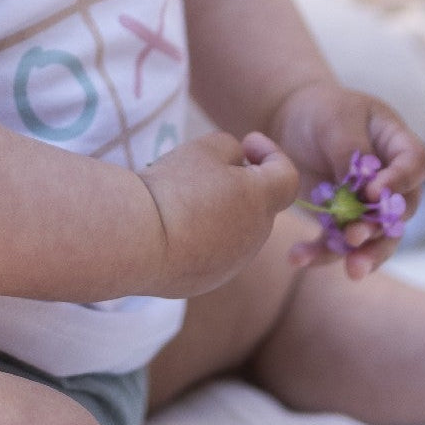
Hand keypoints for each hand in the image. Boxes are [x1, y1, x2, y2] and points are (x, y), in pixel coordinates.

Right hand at [138, 131, 299, 298]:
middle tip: (203, 169)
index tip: (246, 143)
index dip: (271, 154)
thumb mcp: (205, 148)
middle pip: (258, 203)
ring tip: (179, 200)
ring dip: (219, 212)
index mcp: (261, 201)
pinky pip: (212, 252)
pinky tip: (169, 228)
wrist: (137, 242)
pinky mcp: (207, 281)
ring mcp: (232, 264)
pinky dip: (200, 238)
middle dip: (240, 183)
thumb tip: (236, 163)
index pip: (287, 176)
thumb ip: (230, 149)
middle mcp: (255, 237)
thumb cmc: (174, 188)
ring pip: (235, 229)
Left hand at [270, 80, 424, 278]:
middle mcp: (391, 180)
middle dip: (380, 229)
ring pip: (377, 238)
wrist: (292, 121)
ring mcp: (369, 205)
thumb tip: (363, 192)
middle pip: (400, 211)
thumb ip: (352, 151)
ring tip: (350, 270)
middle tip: (355, 238)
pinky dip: (320, 253)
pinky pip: (337, 243)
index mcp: (398, 144)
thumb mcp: (336, 120)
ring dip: (364, 255)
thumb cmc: (321, 111)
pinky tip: (298, 258)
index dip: (399, 182)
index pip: (414, 165)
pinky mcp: (342, 220)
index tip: (373, 193)